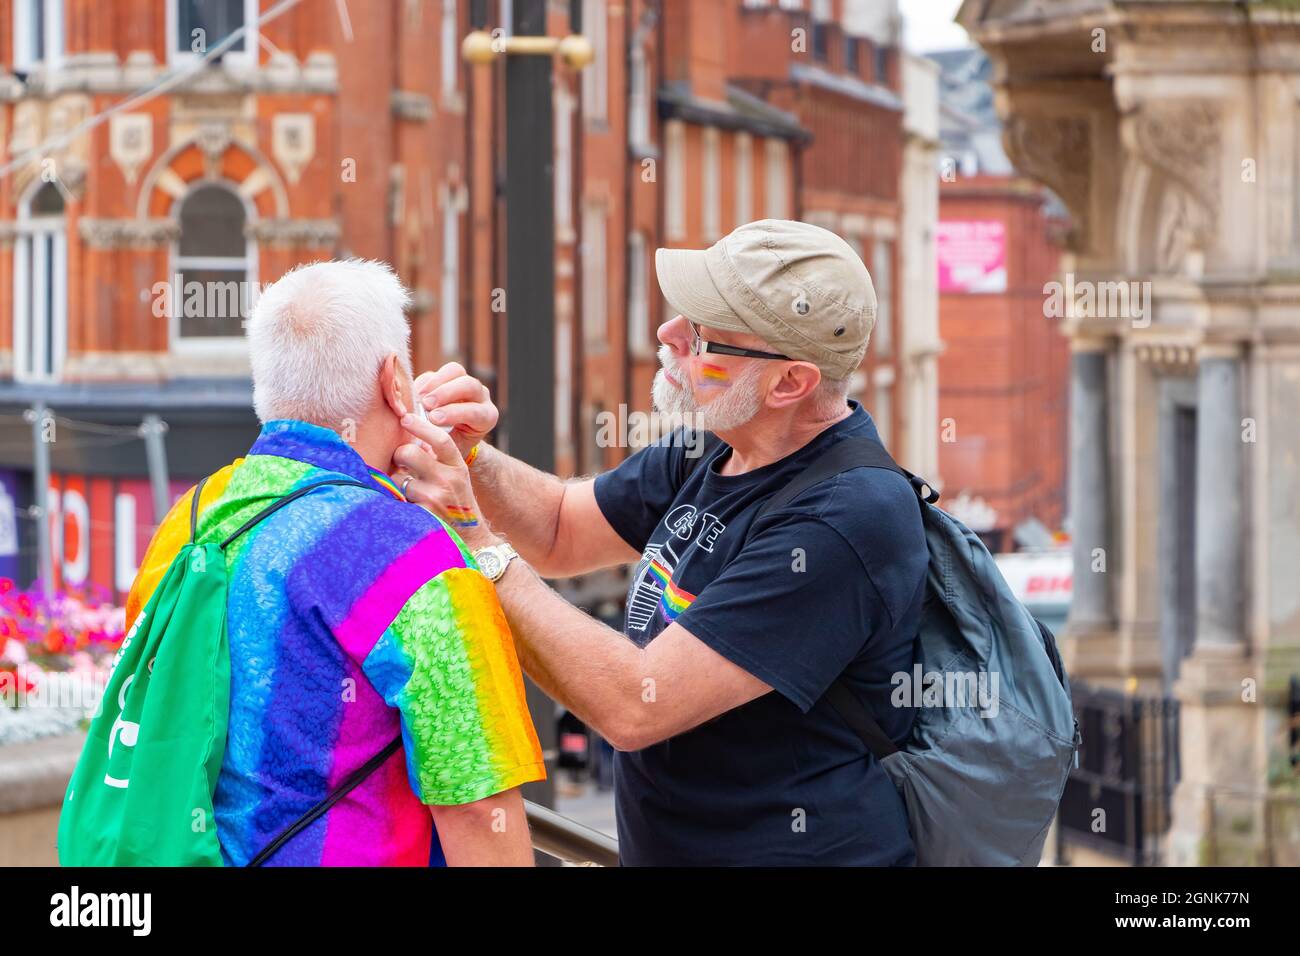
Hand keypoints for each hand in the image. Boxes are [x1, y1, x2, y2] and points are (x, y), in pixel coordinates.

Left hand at [394, 412, 499, 550]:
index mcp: (458, 467)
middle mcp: (449, 480)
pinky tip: (405, 508)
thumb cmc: (457, 505)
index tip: (406, 418)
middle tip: (400, 463)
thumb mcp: (457, 478)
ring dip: (397, 484)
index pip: (440, 439)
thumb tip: (410, 440)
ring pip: (399, 478)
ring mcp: (435, 498)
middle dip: (399, 455)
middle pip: (410, 453)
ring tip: (407, 492)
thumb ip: (438, 460)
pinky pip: (398, 501)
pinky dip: (396, 502)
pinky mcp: (423, 516)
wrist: (472, 541)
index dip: (421, 426)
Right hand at [414, 362, 497, 460]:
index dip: (454, 413)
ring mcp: (468, 383)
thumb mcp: (449, 450)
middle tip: (426, 405)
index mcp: (487, 417)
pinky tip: (418, 393)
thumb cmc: (450, 448)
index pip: (475, 411)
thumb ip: (440, 442)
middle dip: (446, 393)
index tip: (434, 419)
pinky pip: (442, 371)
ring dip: (436, 383)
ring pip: (456, 372)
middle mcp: (482, 397)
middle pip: (469, 385)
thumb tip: (419, 435)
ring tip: (420, 398)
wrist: (452, 439)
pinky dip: (428, 380)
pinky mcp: (453, 376)